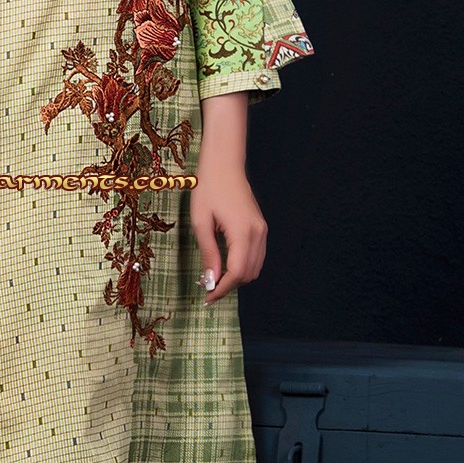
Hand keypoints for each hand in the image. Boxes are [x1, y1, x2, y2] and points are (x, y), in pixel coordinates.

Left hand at [191, 93, 264, 304]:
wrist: (224, 165)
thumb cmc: (208, 189)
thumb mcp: (201, 222)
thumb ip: (208, 253)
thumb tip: (210, 280)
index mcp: (243, 232)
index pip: (237, 273)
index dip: (222, 289)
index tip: (207, 298)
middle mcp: (258, 234)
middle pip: (248, 274)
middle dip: (229, 286)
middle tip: (207, 289)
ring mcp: (262, 230)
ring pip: (255, 267)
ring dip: (236, 278)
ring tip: (215, 279)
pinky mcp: (260, 227)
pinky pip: (256, 256)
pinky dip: (243, 266)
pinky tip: (225, 265)